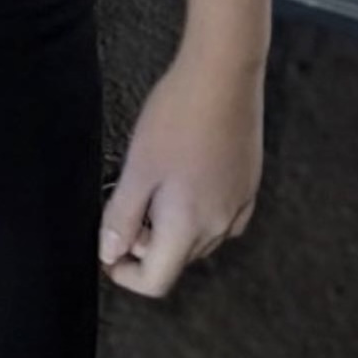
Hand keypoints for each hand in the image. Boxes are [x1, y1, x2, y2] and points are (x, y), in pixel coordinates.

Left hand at [98, 39, 263, 296]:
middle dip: (145, 245)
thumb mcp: (137, 169)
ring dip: (170, 228)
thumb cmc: (178, 118)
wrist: (223, 76)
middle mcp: (220, 226)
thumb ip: (122, 217)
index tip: (109, 251)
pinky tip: (182, 178)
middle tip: (127, 203)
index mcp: (189, 227)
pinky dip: (196, 212)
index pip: (156, 281)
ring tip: (153, 183)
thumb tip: (109, 254)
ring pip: (198, 240)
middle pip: (176, 260)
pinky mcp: (248, 187)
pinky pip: (219, 218)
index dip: (125, 274)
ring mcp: (239, 206)